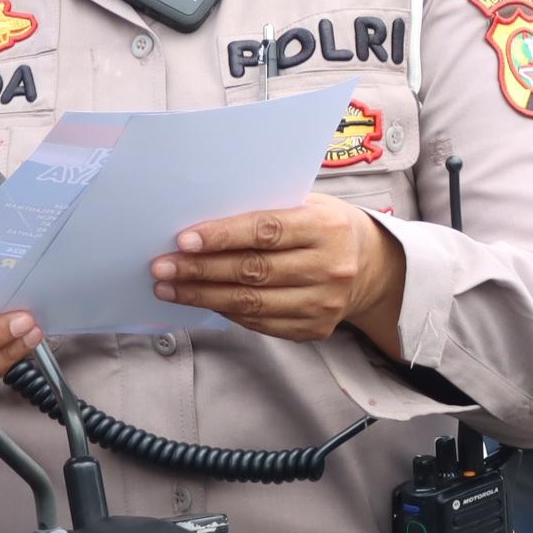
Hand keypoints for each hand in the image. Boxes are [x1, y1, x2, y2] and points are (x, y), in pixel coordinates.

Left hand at [150, 194, 405, 347]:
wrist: (371, 266)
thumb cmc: (324, 225)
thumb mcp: (307, 203)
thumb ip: (265, 208)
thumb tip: (200, 216)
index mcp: (326, 226)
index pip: (266, 231)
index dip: (222, 236)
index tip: (183, 240)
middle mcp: (329, 267)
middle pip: (253, 271)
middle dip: (200, 270)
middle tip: (161, 267)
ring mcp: (324, 303)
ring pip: (251, 303)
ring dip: (202, 296)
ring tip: (168, 288)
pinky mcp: (315, 329)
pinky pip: (260, 323)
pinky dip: (225, 312)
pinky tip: (199, 301)